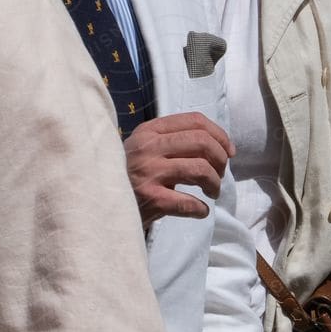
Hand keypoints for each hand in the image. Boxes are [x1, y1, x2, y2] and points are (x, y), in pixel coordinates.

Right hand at [123, 113, 235, 227]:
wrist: (101, 202)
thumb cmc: (130, 176)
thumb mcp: (146, 150)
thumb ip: (174, 142)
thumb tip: (220, 146)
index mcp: (150, 131)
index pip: (194, 121)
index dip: (220, 135)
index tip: (229, 152)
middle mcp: (148, 147)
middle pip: (203, 143)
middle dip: (221, 161)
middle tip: (219, 176)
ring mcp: (148, 172)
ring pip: (201, 169)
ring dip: (215, 184)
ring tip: (211, 192)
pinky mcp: (150, 198)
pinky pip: (190, 203)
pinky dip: (202, 209)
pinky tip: (199, 211)